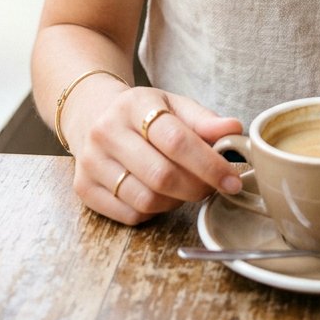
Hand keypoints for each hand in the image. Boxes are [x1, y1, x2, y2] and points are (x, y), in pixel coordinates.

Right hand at [70, 85, 243, 224]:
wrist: (92, 113)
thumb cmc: (143, 112)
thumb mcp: (173, 105)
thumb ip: (204, 120)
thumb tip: (234, 130)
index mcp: (134, 105)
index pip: (176, 140)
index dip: (209, 164)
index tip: (232, 179)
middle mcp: (107, 132)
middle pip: (162, 175)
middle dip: (197, 187)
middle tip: (213, 187)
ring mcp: (91, 162)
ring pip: (146, 200)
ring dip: (176, 201)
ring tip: (185, 188)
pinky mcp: (84, 189)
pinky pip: (130, 215)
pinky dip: (154, 211)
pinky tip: (161, 195)